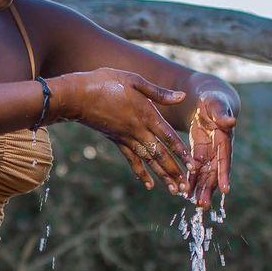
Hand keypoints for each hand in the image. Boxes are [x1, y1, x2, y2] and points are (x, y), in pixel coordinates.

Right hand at [51, 68, 191, 193]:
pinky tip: (149, 185)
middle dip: (175, 171)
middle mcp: (138, 130)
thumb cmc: (106, 82)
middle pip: (160, 154)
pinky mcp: (117, 141)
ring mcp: (127, 138)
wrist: (78, 96)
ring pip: (148, 161)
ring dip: (162, 176)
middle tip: (186, 188)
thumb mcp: (134, 80)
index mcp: (146, 114)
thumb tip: (182, 97)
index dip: (182, 152)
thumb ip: (159, 93)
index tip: (193, 165)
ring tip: (174, 190)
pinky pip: (131, 160)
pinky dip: (141, 173)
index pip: (169, 137)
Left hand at [186, 91, 236, 209]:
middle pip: (215, 172)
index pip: (225, 159)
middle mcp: (218, 150)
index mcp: (224, 139)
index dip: (224, 174)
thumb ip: (221, 114)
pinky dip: (191, 181)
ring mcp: (209, 154)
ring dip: (201, 189)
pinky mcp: (199, 154)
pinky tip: (186, 194)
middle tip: (203, 205)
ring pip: (205, 175)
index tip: (225, 190)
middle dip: (210, 189)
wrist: (208, 102)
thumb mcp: (216, 104)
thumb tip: (231, 122)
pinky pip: (196, 170)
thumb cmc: (214, 100)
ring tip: (197, 205)